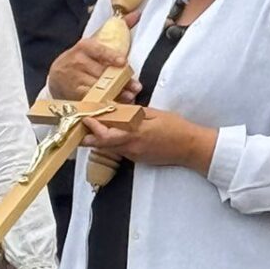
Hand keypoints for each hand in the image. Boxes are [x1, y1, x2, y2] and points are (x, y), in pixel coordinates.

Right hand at [46, 27, 140, 101]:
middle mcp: (78, 62)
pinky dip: (106, 102)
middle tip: (136, 87)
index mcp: (85, 46)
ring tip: (130, 96)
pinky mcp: (74, 94)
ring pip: (99, 88)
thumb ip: (118, 27)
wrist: (57, 74)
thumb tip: (137, 14)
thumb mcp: (96, 41)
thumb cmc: (82, 57)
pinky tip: (117, 103)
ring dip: (116, 94)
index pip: (99, 50)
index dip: (111, 57)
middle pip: (103, 73)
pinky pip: (93, 99)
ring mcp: (75, 79)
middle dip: (121, 81)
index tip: (123, 62)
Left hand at [81, 106, 215, 174]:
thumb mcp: (156, 114)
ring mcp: (134, 155)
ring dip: (99, 140)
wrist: (190, 148)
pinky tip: (112, 135)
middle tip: (79, 130)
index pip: (106, 134)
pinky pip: (120, 150)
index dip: (93, 128)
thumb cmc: (176, 128)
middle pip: (102, 145)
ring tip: (91, 129)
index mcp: (135, 134)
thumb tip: (118, 109)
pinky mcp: (138, 159)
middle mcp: (132, 147)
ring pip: (110, 148)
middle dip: (88, 138)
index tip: (85, 118)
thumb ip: (135, 113)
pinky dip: (112, 143)